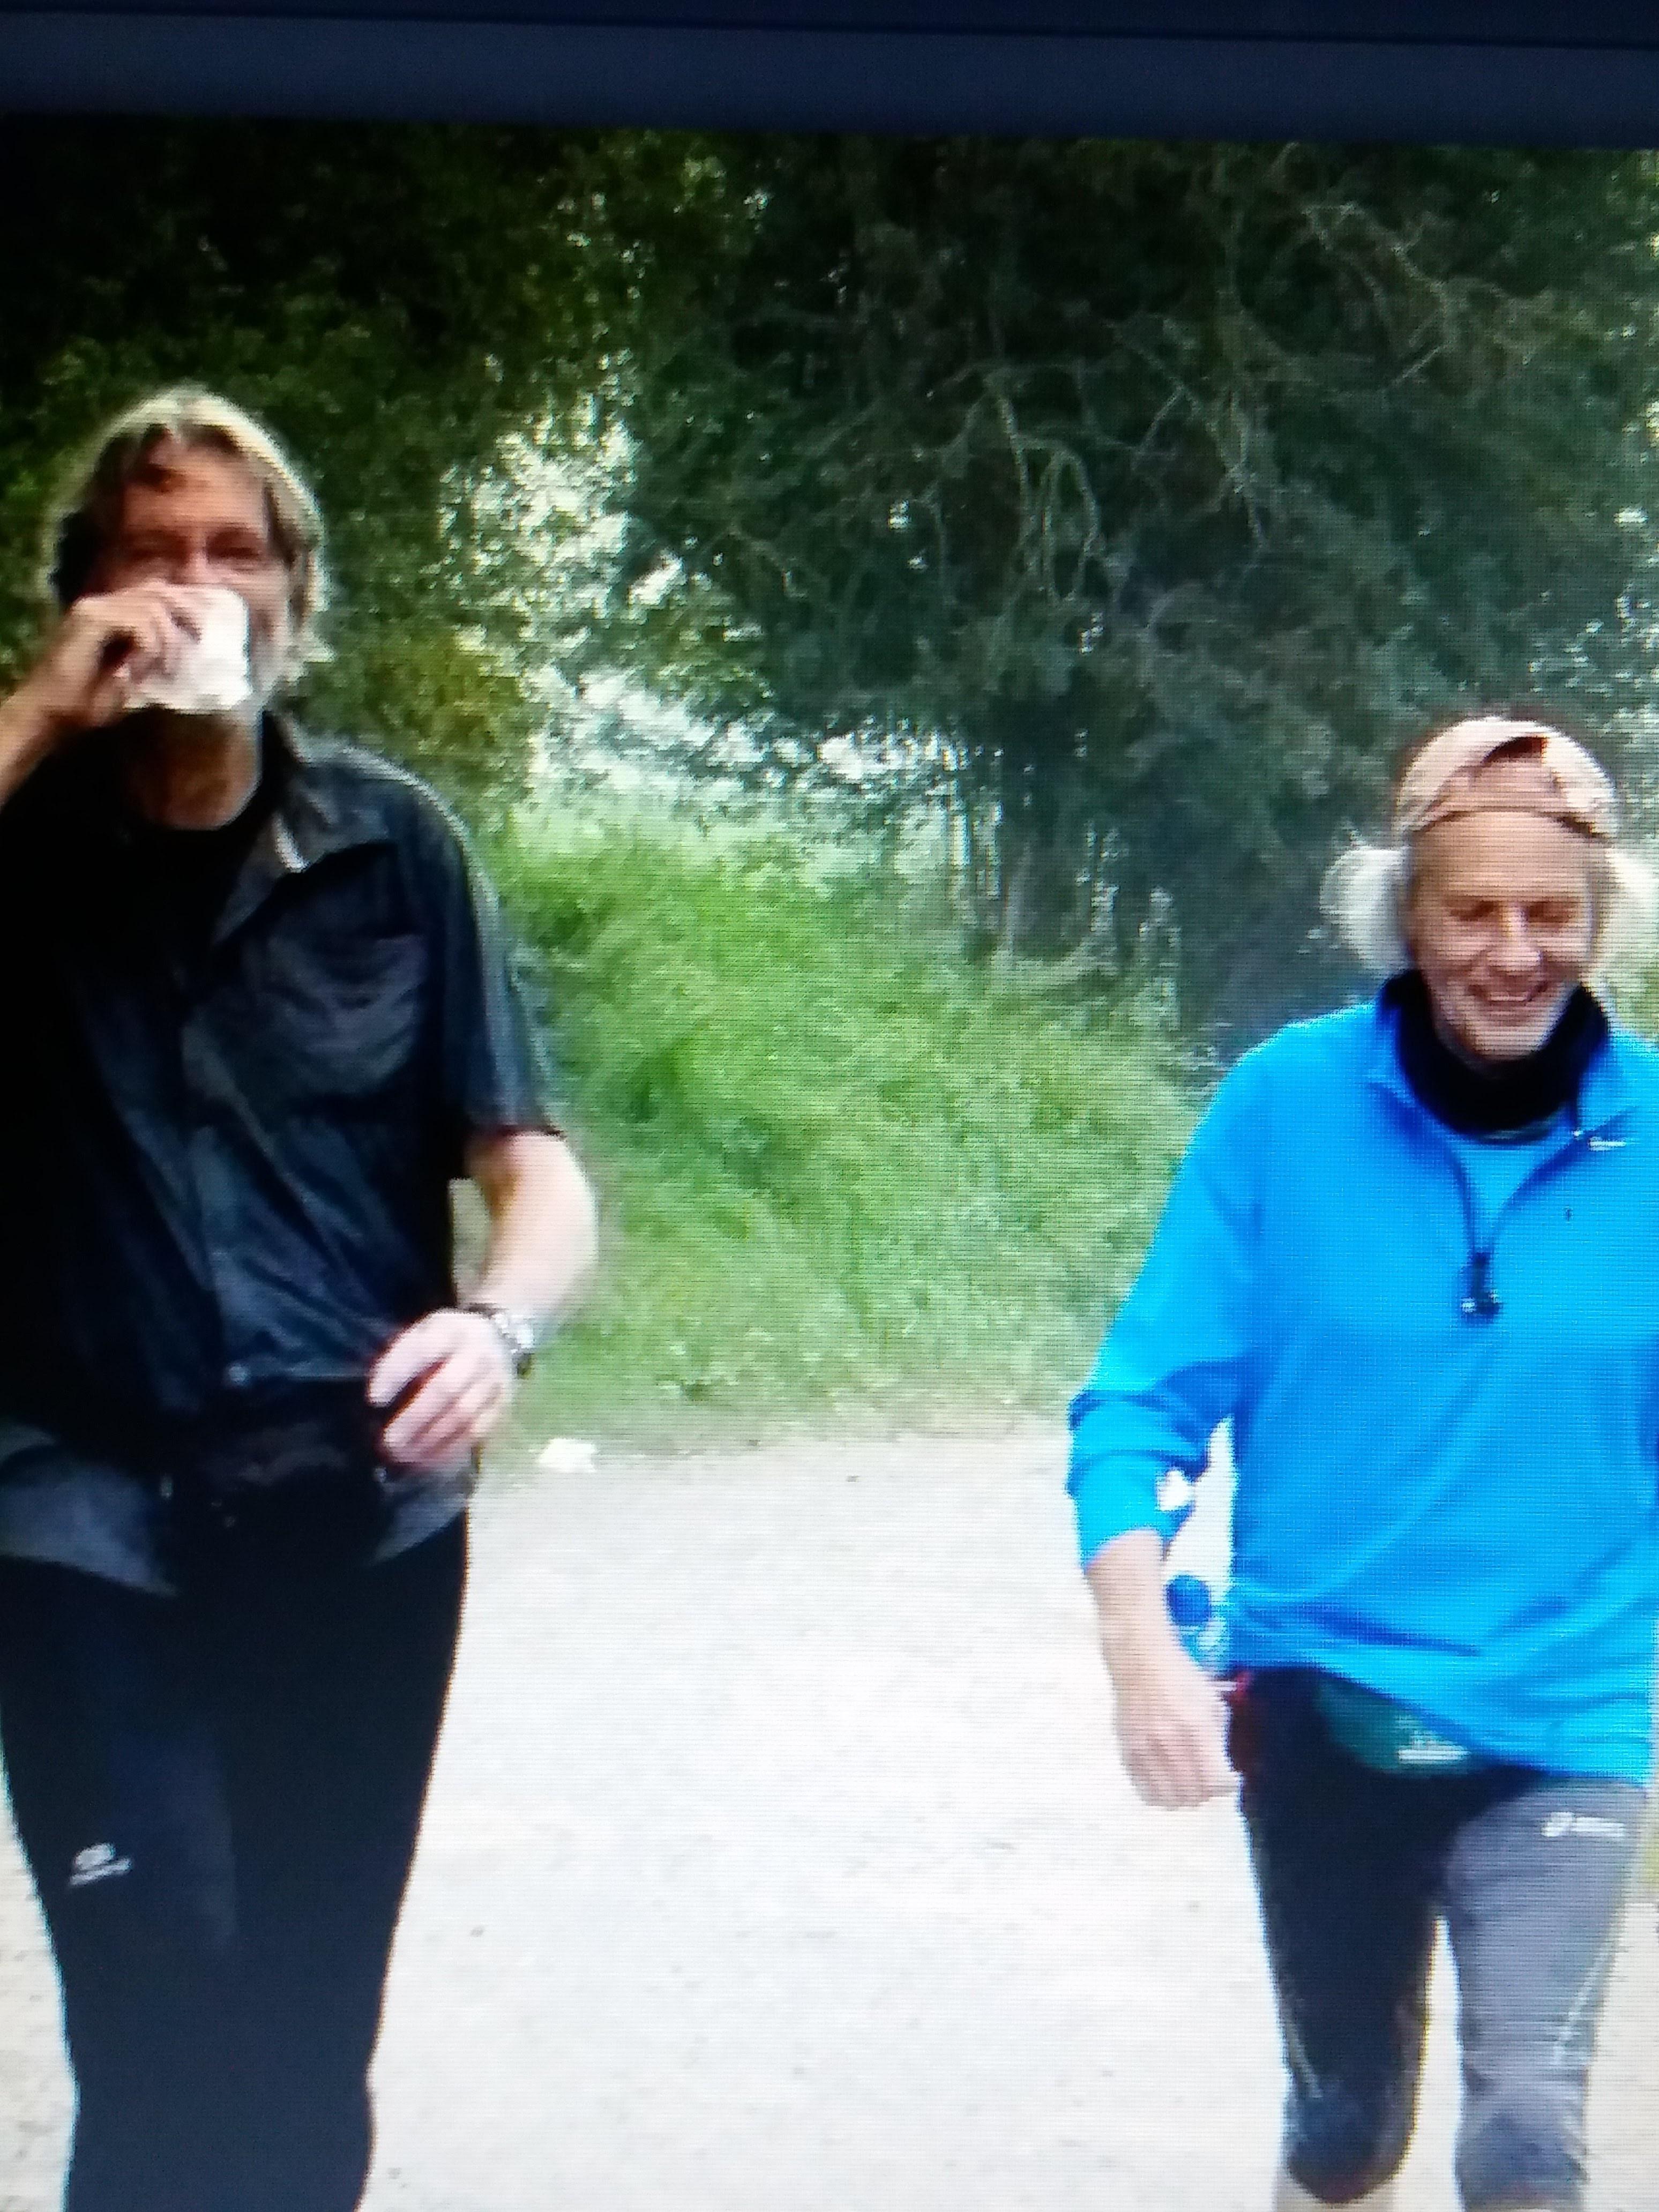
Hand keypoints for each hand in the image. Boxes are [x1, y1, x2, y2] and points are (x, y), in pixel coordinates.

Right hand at [12, 584, 204, 740]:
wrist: (53, 712)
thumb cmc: (92, 700)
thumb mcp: (140, 676)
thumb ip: (161, 656)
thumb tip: (197, 647)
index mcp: (115, 611)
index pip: (159, 592)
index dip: (188, 605)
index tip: (208, 630)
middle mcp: (105, 602)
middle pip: (160, 591)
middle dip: (188, 615)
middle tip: (201, 643)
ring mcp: (95, 607)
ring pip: (152, 605)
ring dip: (168, 640)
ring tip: (168, 669)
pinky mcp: (89, 618)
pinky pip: (136, 620)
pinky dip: (150, 644)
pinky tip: (145, 668)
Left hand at [367, 1309, 516, 1471]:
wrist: (498, 1341)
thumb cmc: (448, 1342)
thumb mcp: (424, 1333)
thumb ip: (402, 1357)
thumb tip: (377, 1396)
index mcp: (453, 1330)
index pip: (423, 1350)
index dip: (397, 1374)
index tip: (373, 1399)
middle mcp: (478, 1354)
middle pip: (446, 1388)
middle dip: (414, 1419)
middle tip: (388, 1441)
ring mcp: (495, 1381)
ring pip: (463, 1415)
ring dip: (430, 1441)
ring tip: (403, 1456)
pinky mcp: (503, 1406)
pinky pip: (477, 1433)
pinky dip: (449, 1450)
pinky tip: (426, 1461)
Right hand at [1106, 1629, 1236, 1809]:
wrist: (1139, 1660)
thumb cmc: (1182, 1677)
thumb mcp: (1213, 1702)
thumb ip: (1219, 1740)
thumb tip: (1222, 1772)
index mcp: (1195, 1726)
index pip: (1216, 1781)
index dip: (1228, 1785)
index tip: (1230, 1778)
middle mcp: (1169, 1741)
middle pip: (1194, 1795)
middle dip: (1207, 1792)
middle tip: (1208, 1777)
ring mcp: (1144, 1749)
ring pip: (1169, 1799)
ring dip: (1184, 1796)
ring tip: (1188, 1782)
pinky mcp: (1126, 1751)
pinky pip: (1145, 1791)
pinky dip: (1160, 1793)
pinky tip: (1167, 1781)